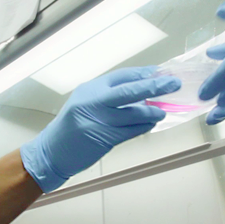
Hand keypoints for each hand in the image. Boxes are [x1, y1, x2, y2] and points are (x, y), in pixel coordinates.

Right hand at [21, 67, 180, 191]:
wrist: (52, 151)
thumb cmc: (71, 127)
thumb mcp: (85, 103)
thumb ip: (109, 96)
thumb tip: (142, 90)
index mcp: (90, 89)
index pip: (122, 76)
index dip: (144, 73)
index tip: (162, 72)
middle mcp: (93, 101)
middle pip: (130, 91)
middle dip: (154, 86)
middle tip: (173, 83)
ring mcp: (98, 120)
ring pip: (133, 113)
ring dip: (152, 112)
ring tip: (163, 110)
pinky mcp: (103, 138)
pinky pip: (130, 131)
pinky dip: (143, 127)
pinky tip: (151, 124)